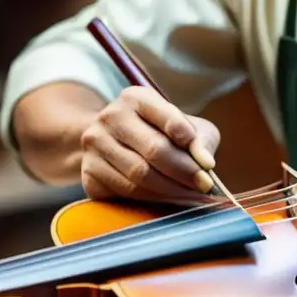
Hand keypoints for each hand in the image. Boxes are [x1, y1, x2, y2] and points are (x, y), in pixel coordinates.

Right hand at [80, 86, 220, 202]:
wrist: (115, 144)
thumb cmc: (160, 134)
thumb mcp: (186, 126)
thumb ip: (200, 139)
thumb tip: (205, 162)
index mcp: (136, 97)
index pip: (168, 117)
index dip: (190, 141)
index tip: (208, 165)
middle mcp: (111, 116)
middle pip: (154, 150)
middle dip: (185, 172)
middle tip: (204, 186)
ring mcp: (95, 144)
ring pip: (140, 175)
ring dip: (172, 190)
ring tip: (191, 195)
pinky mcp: (88, 173)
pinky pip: (125, 192)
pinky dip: (152, 199)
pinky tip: (168, 199)